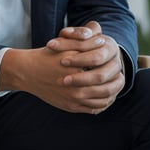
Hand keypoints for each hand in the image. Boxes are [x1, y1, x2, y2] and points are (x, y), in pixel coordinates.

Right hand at [0, 20, 124, 113]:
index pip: (104, 74)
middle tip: (121, 78)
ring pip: (102, 102)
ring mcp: (73, 100)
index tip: (119, 67)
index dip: (115, 70)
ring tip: (116, 88)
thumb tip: (103, 40)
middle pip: (107, 89)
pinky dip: (102, 105)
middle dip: (117, 84)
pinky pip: (92, 110)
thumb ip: (86, 41)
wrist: (28, 72)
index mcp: (78, 72)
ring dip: (112, 95)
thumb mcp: (67, 45)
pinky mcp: (70, 107)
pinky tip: (106, 97)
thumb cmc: (49, 55)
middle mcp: (76, 89)